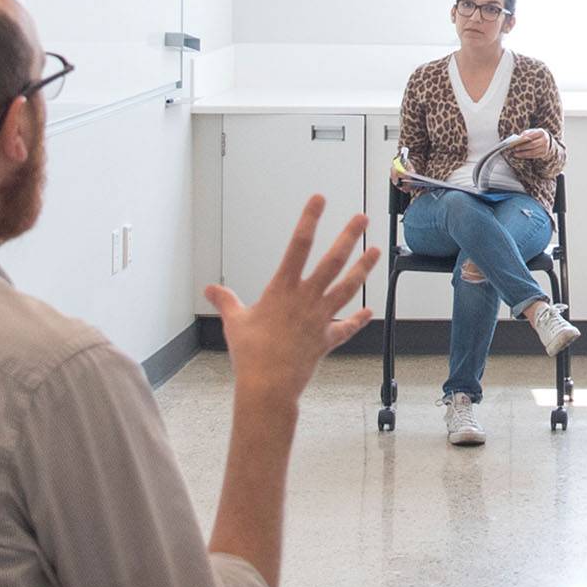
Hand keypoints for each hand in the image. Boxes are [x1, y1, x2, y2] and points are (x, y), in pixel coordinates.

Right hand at [204, 197, 378, 401]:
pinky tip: (369, 312)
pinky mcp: (326, 340)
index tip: (319, 200)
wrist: (269, 386)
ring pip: (347, 288)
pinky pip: (346, 328)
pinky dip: (357, 320)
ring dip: (363, 268)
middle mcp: (306, 299)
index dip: (309, 219)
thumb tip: (210, 289)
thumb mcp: (234, 322)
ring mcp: (320, 319)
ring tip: (375, 251)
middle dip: (349, 236)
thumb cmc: (250, 354)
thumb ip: (226, 301)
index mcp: (283, 289)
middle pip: (333, 261)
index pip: (298, 245)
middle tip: (363, 218)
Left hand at [508, 127, 551, 158]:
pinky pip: (534, 156)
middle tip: (515, 148)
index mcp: (541, 132)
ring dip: (523, 153)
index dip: (524, 138)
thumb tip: (518, 139)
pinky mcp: (544, 154)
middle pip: (533, 144)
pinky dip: (526, 156)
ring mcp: (545, 147)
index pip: (532, 136)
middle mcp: (545, 140)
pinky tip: (520, 155)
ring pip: (533, 152)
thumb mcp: (531, 132)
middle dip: (523, 147)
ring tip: (516, 153)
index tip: (517, 141)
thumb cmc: (535, 135)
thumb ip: (525, 134)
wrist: (545, 140)